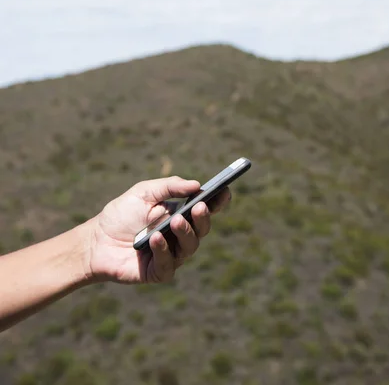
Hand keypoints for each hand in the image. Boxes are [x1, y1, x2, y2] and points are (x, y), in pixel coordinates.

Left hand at [85, 176, 230, 284]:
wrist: (96, 240)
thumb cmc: (121, 214)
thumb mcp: (144, 192)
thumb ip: (169, 186)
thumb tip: (196, 185)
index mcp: (181, 214)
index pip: (205, 209)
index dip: (218, 202)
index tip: (225, 191)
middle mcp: (181, 235)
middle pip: (202, 229)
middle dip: (203, 218)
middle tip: (199, 206)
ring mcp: (171, 254)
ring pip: (190, 247)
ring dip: (185, 233)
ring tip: (176, 221)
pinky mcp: (158, 271)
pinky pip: (169, 264)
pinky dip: (163, 250)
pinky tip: (155, 238)